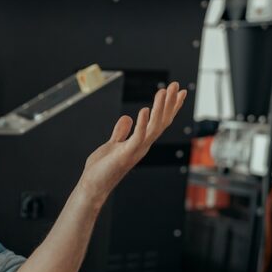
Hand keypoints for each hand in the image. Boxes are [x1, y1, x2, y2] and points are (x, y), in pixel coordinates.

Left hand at [77, 81, 186, 206]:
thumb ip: (120, 132)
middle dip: (169, 103)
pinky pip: (138, 137)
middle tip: (175, 85)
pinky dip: (142, 124)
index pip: (159, 122)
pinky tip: (145, 110)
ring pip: (154, 127)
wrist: (93, 186)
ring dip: (160, 109)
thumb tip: (126, 118)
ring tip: (163, 92)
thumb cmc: (102, 169)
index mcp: (140, 142)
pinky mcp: (126, 154)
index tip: (178, 92)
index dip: (169, 107)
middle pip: (161, 122)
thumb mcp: (112, 144)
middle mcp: (143, 146)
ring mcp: (136, 150)